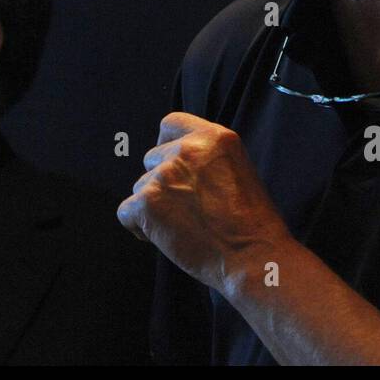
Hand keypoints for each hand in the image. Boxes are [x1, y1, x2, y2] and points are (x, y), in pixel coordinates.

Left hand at [117, 111, 293, 293]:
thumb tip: (174, 161)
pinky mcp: (147, 202)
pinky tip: (166, 237)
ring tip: (184, 227)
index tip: (173, 166)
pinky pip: (126, 211)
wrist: (253, 256)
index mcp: (213, 137)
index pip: (170, 123)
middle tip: (186, 209)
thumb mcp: (237, 169)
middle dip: (162, 182)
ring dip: (154, 206)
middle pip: (152, 158)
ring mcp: (165, 175)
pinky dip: (139, 227)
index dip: (167, 145)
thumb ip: (206, 157)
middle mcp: (187, 150)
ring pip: (140, 186)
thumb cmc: (250, 223)